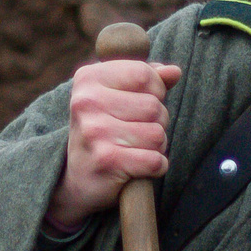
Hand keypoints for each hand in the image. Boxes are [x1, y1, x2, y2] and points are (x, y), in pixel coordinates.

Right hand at [46, 57, 181, 228]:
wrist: (76, 179)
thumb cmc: (103, 131)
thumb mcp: (118, 97)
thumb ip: (148, 80)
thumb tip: (174, 72)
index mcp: (88, 79)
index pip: (144, 74)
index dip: (155, 90)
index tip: (140, 104)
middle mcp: (87, 102)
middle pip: (154, 106)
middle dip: (157, 122)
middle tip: (136, 133)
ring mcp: (95, 132)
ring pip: (158, 134)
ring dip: (156, 147)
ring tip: (135, 149)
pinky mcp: (106, 160)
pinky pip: (155, 160)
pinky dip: (156, 167)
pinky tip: (137, 168)